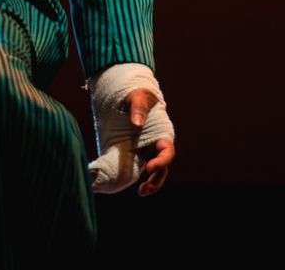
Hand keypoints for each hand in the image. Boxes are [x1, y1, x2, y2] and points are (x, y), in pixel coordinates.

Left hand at [87, 65, 174, 196]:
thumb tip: (136, 122)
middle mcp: (154, 146)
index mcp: (161, 134)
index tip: (149, 168)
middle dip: (155, 181)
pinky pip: (133, 169)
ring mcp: (143, 152)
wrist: (125, 95)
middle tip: (143, 190)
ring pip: (149, 173)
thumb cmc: (136, 92)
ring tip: (139, 192)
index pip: (167, 152)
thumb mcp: (138, 95)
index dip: (161, 162)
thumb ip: (138, 106)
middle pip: (161, 168)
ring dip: (146, 184)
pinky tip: (117, 183)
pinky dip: (128, 178)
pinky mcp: (130, 154)